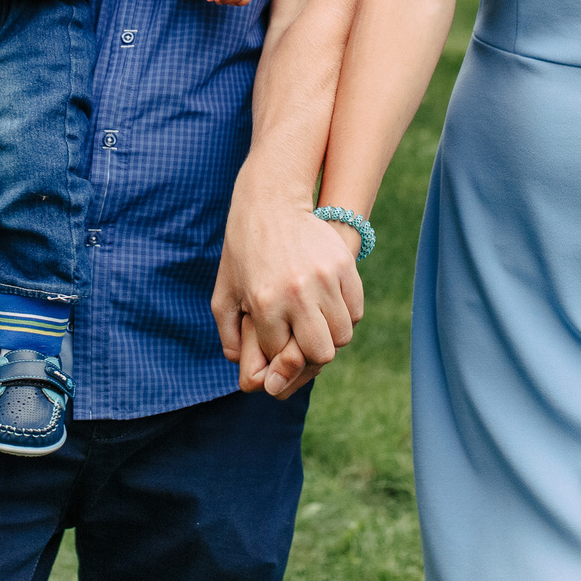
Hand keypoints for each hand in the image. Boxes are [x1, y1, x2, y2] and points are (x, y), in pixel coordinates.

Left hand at [211, 192, 363, 399]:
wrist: (271, 202)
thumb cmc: (243, 252)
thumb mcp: (225, 294)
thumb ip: (230, 338)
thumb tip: (254, 378)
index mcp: (265, 303)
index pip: (282, 356)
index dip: (278, 358)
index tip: (276, 350)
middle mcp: (297, 292)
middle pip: (321, 353)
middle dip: (310, 356)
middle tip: (301, 344)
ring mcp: (324, 278)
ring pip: (342, 335)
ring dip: (330, 337)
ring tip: (315, 325)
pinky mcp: (344, 265)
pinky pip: (356, 310)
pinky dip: (345, 316)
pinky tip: (328, 308)